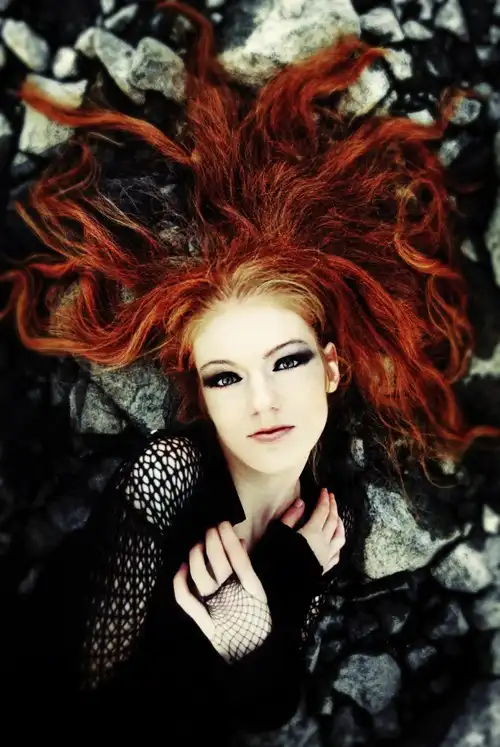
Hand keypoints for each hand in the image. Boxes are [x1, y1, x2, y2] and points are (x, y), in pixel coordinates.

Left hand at [173, 521, 271, 662]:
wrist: (254, 655)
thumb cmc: (258, 620)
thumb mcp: (260, 592)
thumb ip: (249, 567)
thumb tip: (239, 541)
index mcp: (252, 590)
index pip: (238, 556)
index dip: (228, 537)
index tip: (224, 523)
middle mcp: (232, 596)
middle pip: (217, 560)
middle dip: (212, 539)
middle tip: (211, 529)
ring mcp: (215, 608)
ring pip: (199, 574)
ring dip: (196, 554)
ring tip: (199, 545)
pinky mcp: (202, 620)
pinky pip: (186, 599)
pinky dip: (180, 581)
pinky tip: (181, 567)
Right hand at [279, 488, 344, 574]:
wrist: (281, 588)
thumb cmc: (276, 559)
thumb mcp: (279, 534)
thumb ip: (291, 517)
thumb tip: (302, 503)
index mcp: (312, 533)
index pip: (322, 511)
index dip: (324, 499)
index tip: (324, 490)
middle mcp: (323, 543)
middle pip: (332, 521)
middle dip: (333, 507)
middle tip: (331, 496)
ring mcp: (326, 557)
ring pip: (340, 537)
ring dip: (340, 524)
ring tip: (337, 517)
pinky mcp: (325, 568)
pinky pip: (337, 554)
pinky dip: (338, 544)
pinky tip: (335, 541)